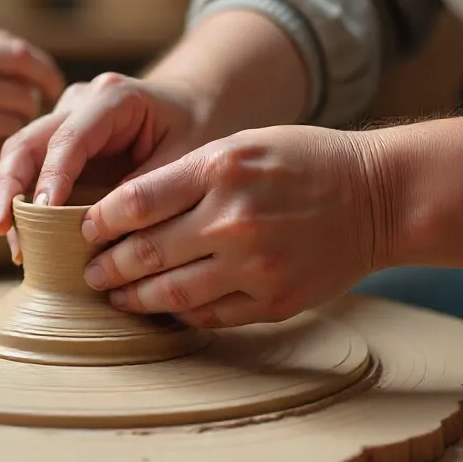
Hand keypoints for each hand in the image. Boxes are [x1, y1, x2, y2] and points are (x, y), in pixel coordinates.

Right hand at [0, 72, 210, 261]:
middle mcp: (79, 102)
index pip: (69, 137)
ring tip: (9, 240)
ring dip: (9, 197)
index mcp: (113, 97)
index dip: (51, 177)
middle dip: (8, 185)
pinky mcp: (58, 140)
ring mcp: (63, 119)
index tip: (42, 213)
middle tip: (1, 228)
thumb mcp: (184, 159)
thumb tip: (102, 232)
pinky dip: (23, 200)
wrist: (193, 108)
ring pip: (20, 153)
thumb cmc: (194, 130)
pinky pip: (31, 168)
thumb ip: (145, 190)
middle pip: (28, 140)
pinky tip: (22, 236)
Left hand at [79, 125, 386, 327]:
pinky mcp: (275, 300)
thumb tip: (124, 210)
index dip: (98, 222)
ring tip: (116, 296)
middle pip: (146, 253)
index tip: (83, 230)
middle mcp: (233, 219)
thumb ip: (183, 176)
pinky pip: (211, 316)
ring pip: (172, 294)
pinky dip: (180, 315)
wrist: (378, 195)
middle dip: (107, 267)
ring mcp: (256, 265)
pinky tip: (164, 309)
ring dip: (134, 298)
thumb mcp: (239, 146)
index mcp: (220, 170)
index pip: (135, 202)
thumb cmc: (301, 161)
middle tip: (89, 273)